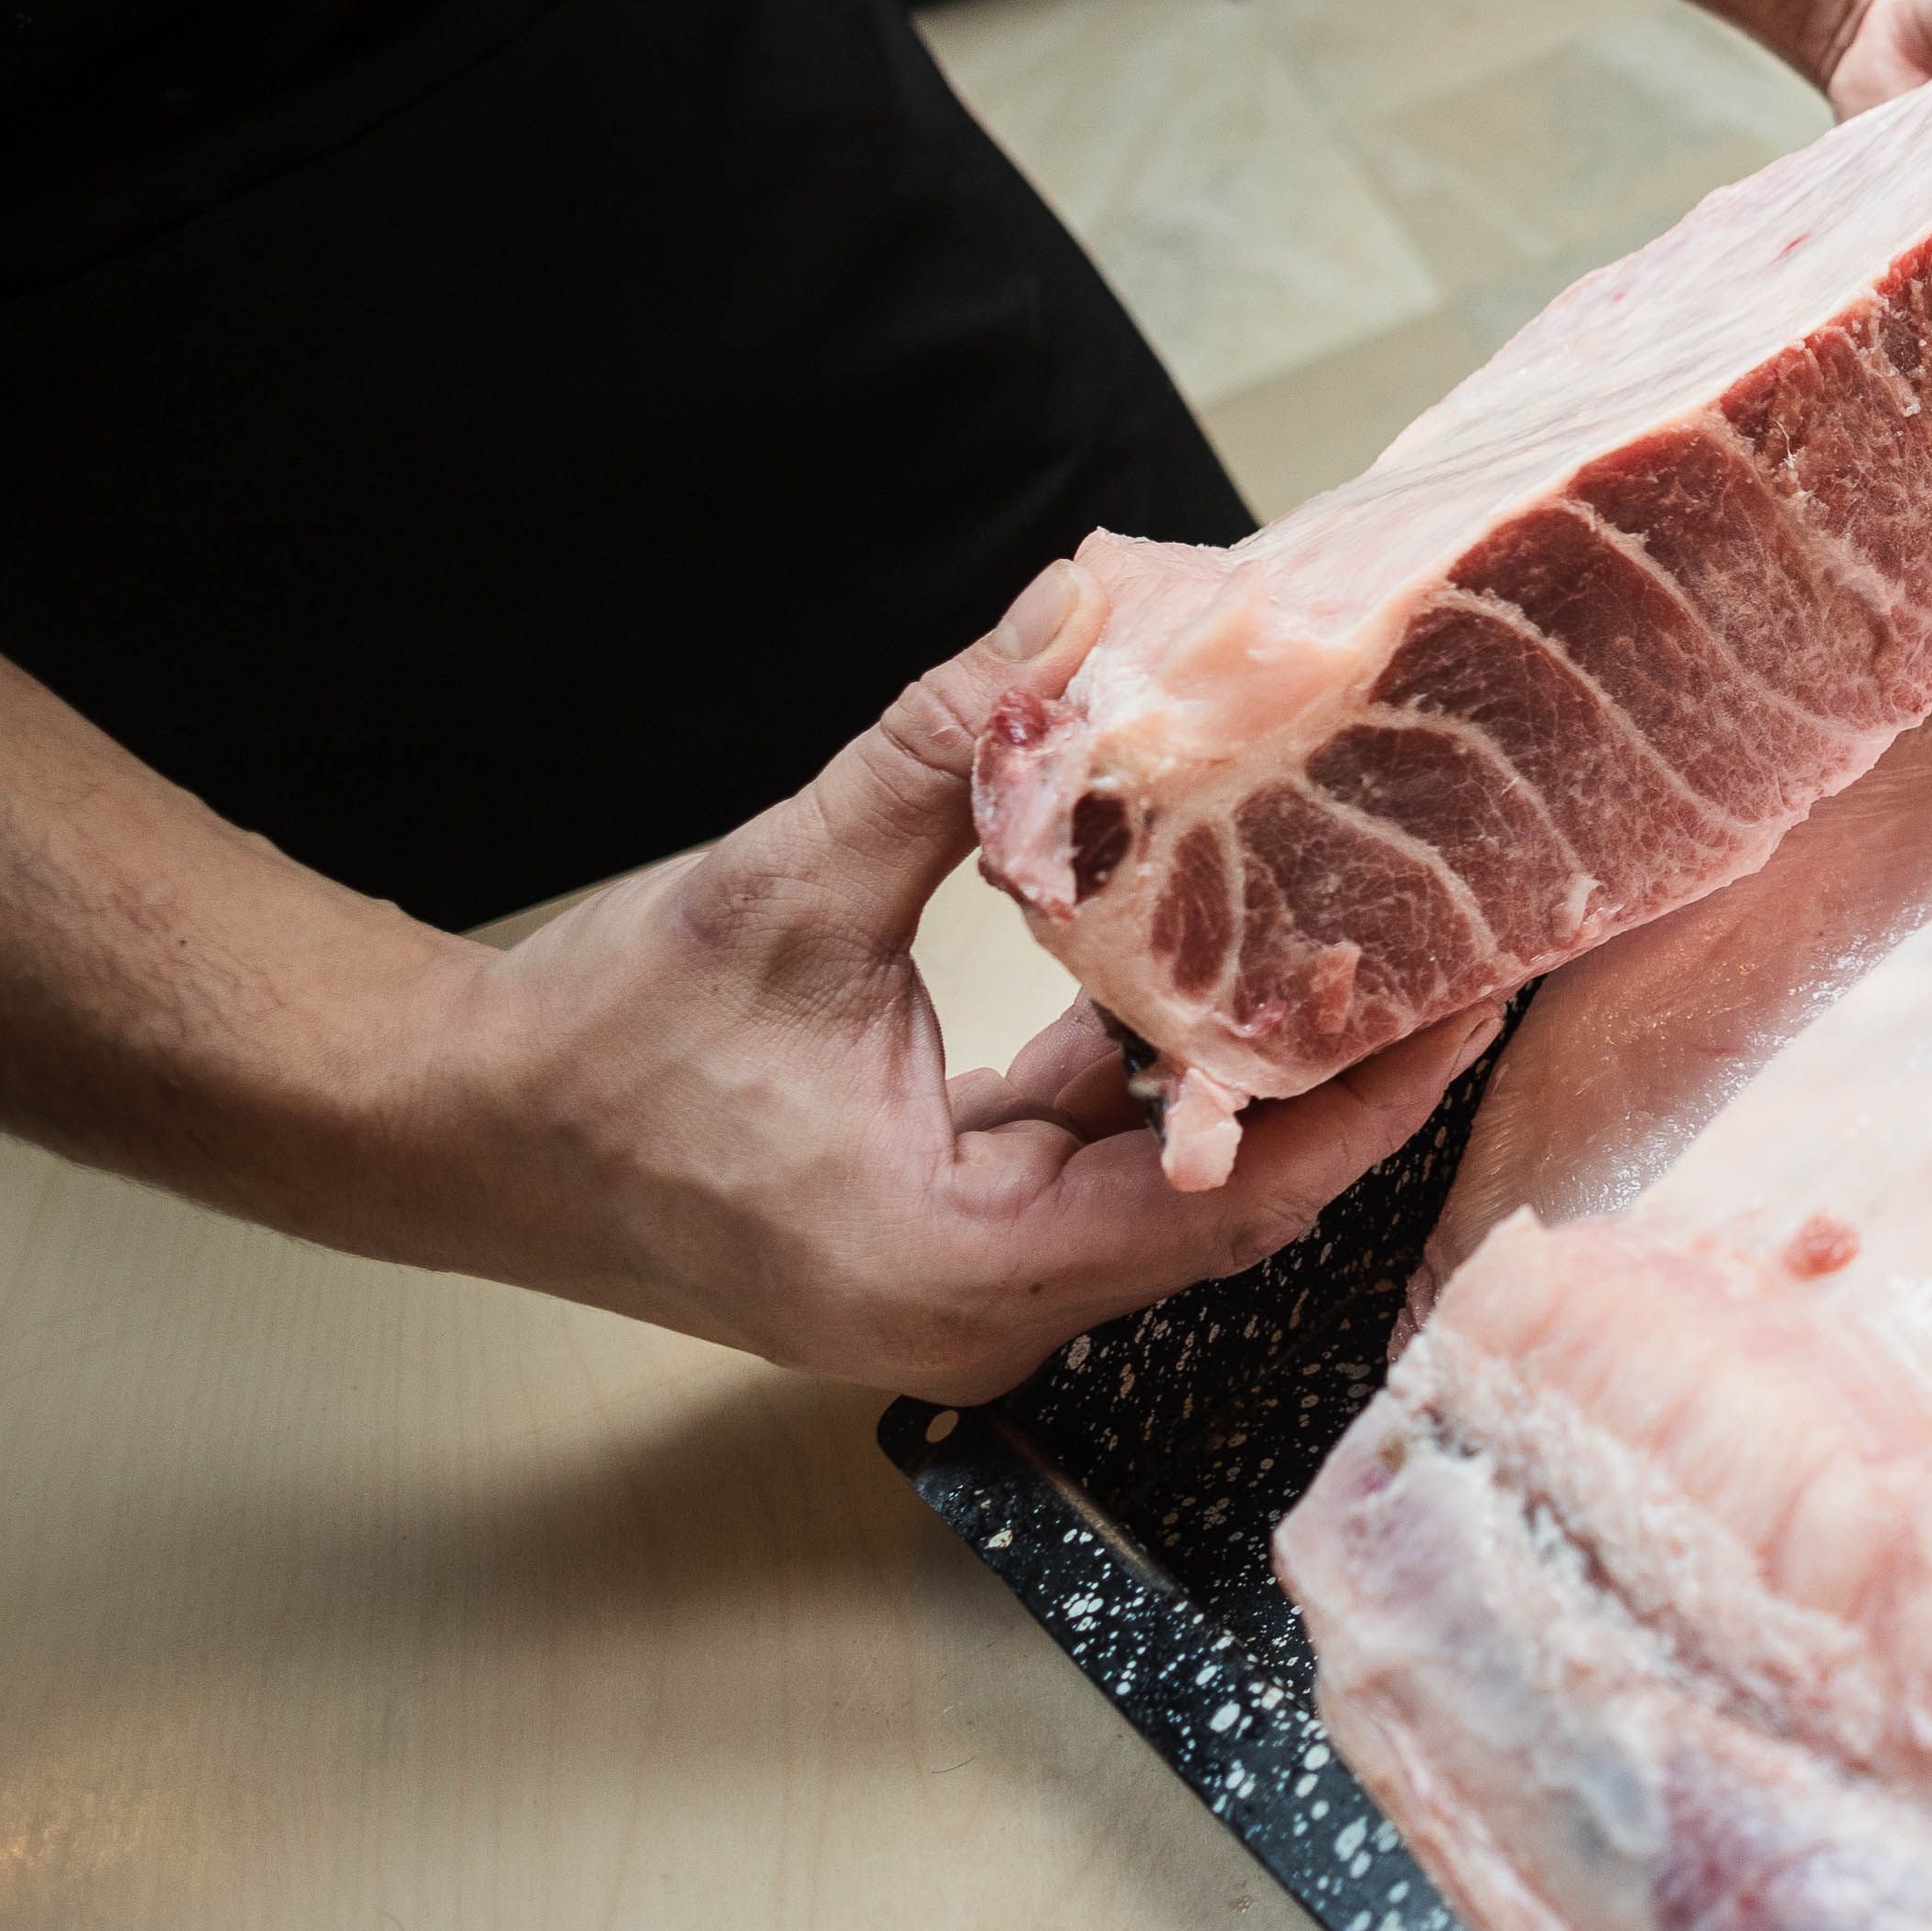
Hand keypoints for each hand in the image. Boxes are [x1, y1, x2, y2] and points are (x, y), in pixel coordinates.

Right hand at [435, 564, 1503, 1402]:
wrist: (460, 1131)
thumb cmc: (602, 1046)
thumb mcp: (789, 884)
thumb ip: (950, 756)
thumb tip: (1071, 619)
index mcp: (968, 1267)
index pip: (1241, 1196)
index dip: (1369, 1098)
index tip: (1471, 1002)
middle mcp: (991, 1311)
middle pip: (1234, 1194)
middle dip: (1341, 1070)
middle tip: (1456, 944)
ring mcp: (973, 1284)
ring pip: (1170, 1170)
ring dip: (1245, 1056)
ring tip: (1359, 929)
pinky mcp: (954, 1235)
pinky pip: (1097, 1150)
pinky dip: (1151, 1057)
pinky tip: (1203, 947)